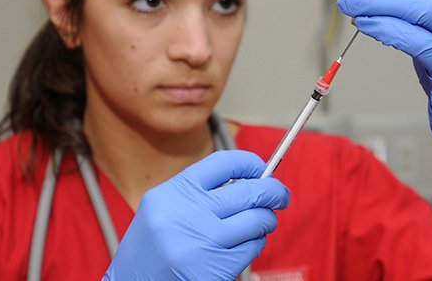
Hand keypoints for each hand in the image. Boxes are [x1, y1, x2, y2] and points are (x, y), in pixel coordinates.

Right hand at [104, 150, 289, 279]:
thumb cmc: (151, 250)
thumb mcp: (163, 209)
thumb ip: (198, 193)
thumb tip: (249, 179)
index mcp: (173, 193)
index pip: (223, 163)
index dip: (250, 162)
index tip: (262, 169)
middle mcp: (187, 214)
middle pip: (249, 191)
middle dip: (274, 192)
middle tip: (281, 196)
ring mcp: (202, 242)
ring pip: (257, 220)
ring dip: (266, 221)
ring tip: (262, 224)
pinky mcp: (214, 268)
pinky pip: (252, 248)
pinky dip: (256, 245)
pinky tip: (246, 245)